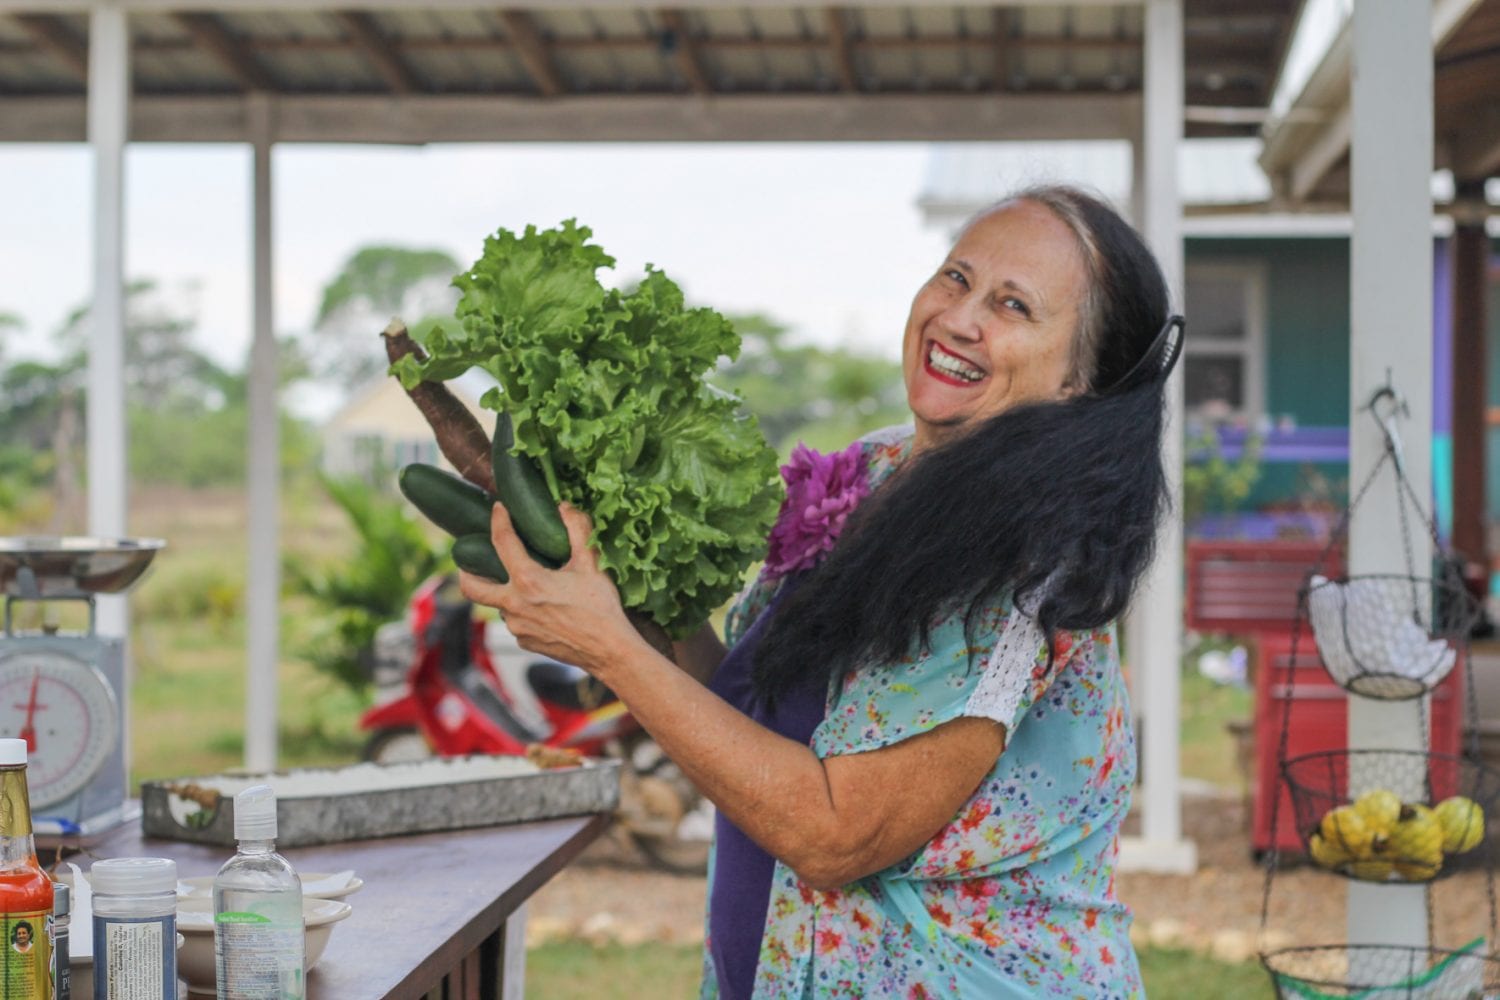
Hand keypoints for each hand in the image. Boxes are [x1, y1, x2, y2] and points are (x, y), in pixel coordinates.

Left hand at [458, 502, 645, 673]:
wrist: (609, 650)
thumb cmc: (601, 607)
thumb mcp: (591, 563)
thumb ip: (577, 529)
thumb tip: (564, 508)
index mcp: (528, 581)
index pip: (503, 542)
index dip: (499, 520)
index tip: (498, 509)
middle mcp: (514, 606)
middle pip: (471, 587)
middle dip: (465, 571)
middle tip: (470, 561)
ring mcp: (517, 627)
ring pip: (500, 605)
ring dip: (506, 591)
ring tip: (525, 583)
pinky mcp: (525, 642)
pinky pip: (516, 622)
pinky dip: (522, 611)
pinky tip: (542, 607)